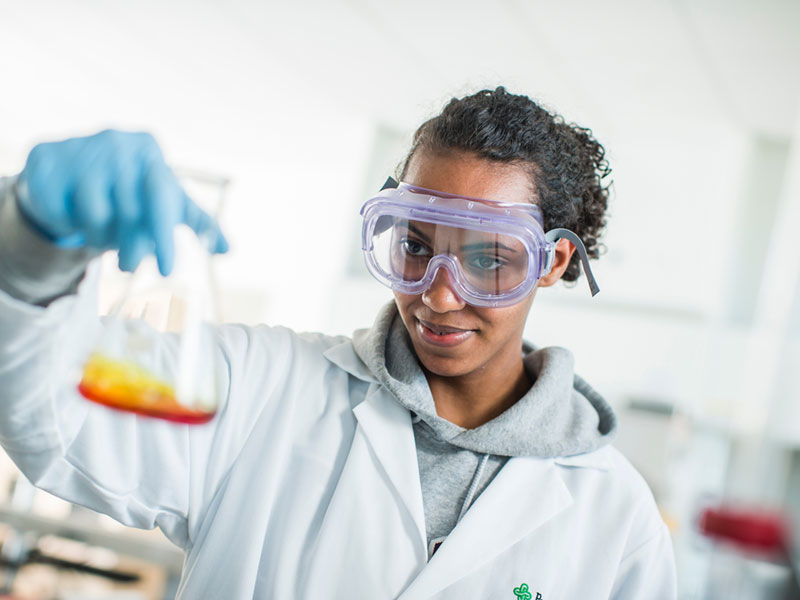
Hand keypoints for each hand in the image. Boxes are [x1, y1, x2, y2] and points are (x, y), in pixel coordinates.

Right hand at [17, 129, 227, 274]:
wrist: (72, 168)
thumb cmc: (132, 189)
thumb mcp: (167, 201)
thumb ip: (200, 222)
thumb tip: (229, 249)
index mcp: (150, 150)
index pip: (161, 197)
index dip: (164, 237)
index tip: (167, 270)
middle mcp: (117, 143)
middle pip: (129, 211)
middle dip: (133, 247)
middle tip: (133, 267)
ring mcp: (80, 149)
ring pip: (96, 216)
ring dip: (101, 238)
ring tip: (103, 233)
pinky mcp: (47, 161)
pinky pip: (63, 211)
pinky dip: (71, 223)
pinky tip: (74, 214)